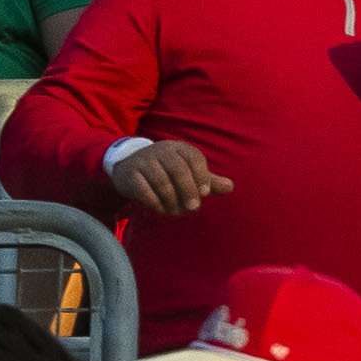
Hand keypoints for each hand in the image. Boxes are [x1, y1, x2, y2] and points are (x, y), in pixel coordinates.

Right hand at [113, 138, 234, 216]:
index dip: (201, 175)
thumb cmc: (167, 172)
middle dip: (188, 190)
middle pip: (178, 169)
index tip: (205, 193)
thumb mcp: (188, 173)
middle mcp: (161, 151)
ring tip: (177, 212)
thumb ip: (208, 181)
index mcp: (179, 148)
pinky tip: (162, 209)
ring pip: (160, 181)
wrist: (130, 169)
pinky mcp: (130, 174)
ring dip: (171, 199)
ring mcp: (144, 161)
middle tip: (194, 207)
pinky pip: (143, 189)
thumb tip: (231, 187)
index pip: (194, 158)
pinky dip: (155, 202)